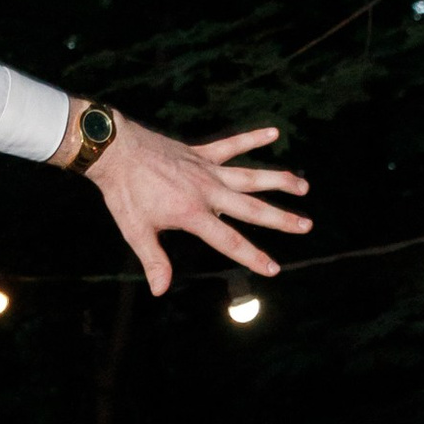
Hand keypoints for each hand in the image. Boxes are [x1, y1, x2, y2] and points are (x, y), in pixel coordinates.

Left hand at [71, 109, 310, 294]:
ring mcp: (207, 169)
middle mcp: (208, 190)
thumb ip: (154, 260)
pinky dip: (252, 138)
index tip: (274, 268)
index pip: (229, 240)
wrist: (117, 153)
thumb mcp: (136, 232)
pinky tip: (274, 133)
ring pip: (251, 175)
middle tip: (307, 225)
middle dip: (281, 218)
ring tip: (304, 187)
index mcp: (193, 213)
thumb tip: (160, 291)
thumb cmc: (124, 195)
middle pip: (252, 207)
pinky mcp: (201, 152)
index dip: (253, 256)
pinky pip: (232, 145)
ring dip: (279, 180)